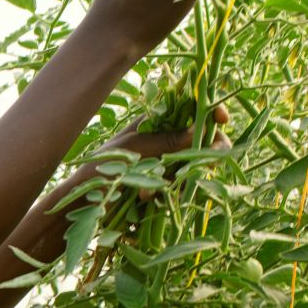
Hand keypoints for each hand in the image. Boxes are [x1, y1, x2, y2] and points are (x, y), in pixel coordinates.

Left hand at [72, 104, 231, 201]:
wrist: (85, 198)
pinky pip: (180, 185)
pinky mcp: (165, 182)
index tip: (222, 119)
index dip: (211, 111)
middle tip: (207, 163)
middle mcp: (166, 138)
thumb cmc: (103, 166)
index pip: (193, 108)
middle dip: (206, 150)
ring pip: (194, 164)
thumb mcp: (135, 149)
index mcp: (157, 120)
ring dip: (176, 177)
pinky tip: (143, 199)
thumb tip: (199, 130)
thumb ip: (167, 140)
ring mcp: (167, 161)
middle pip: (203, 137)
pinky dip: (166, 192)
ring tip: (147, 190)